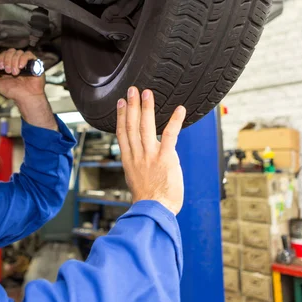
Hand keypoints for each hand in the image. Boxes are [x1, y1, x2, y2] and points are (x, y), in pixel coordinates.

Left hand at [0, 49, 45, 103]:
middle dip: (7, 60)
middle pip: (11, 51)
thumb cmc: (13, 92)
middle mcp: (17, 62)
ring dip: (14, 62)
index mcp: (9, 65)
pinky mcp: (34, 63)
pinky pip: (28, 54)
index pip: (4, 54)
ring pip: (18, 52)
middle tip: (8, 71)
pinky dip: (23, 59)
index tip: (1, 67)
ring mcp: (26, 62)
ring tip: (15, 73)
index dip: (1, 58)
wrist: (26, 97)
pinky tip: (21, 67)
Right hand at [116, 87, 185, 214]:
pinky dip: (175, 121)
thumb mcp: (136, 181)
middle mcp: (137, 155)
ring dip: (146, 108)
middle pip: (132, 125)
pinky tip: (179, 109)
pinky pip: (170, 135)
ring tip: (147, 93)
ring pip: (146, 126)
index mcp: (129, 160)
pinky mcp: (165, 158)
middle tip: (132, 90)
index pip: (122, 133)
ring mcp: (150, 156)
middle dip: (132, 106)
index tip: (121, 103)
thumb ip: (138, 167)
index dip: (121, 116)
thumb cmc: (148, 201)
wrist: (153, 211)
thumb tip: (141, 162)